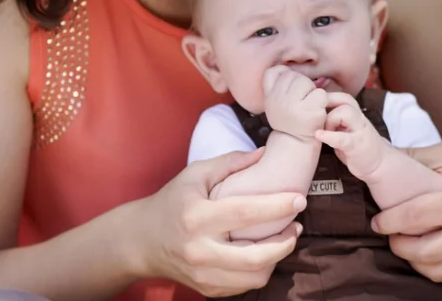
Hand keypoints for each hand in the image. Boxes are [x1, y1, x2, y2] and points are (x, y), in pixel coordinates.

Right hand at [137, 149, 306, 296]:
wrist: (141, 240)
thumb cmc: (171, 202)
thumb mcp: (194, 174)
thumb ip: (229, 162)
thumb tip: (263, 153)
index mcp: (196, 217)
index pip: (245, 213)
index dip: (277, 207)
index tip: (299, 199)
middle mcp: (200, 250)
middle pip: (256, 256)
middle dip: (285, 242)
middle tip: (297, 226)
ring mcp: (203, 274)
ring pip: (255, 276)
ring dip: (277, 258)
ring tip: (284, 239)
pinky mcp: (207, 288)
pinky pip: (244, 285)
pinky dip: (260, 270)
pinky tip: (263, 253)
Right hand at [262, 65, 327, 138]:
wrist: (295, 141)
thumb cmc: (288, 118)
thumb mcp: (273, 100)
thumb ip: (276, 83)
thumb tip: (286, 64)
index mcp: (269, 95)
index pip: (275, 71)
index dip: (285, 76)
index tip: (288, 91)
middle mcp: (278, 99)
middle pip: (295, 76)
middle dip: (301, 85)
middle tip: (300, 102)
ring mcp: (294, 105)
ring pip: (307, 83)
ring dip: (311, 92)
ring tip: (307, 106)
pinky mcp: (310, 111)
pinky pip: (320, 94)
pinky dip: (322, 101)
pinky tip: (315, 111)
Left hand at [315, 92, 384, 178]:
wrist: (380, 164)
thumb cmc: (357, 146)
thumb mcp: (347, 129)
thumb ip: (335, 120)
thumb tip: (313, 111)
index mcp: (356, 114)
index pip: (343, 97)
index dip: (327, 97)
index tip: (314, 106)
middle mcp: (359, 119)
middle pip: (345, 99)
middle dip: (328, 103)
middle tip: (316, 115)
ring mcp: (360, 132)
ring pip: (346, 113)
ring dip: (330, 120)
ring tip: (323, 131)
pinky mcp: (357, 146)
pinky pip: (342, 137)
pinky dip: (329, 135)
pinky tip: (318, 135)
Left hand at [370, 141, 441, 283]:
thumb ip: (414, 157)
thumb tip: (377, 154)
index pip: (415, 217)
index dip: (389, 222)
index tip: (377, 222)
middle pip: (422, 251)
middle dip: (398, 245)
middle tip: (389, 235)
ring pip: (435, 270)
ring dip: (413, 260)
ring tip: (406, 244)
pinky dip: (434, 268)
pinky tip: (427, 254)